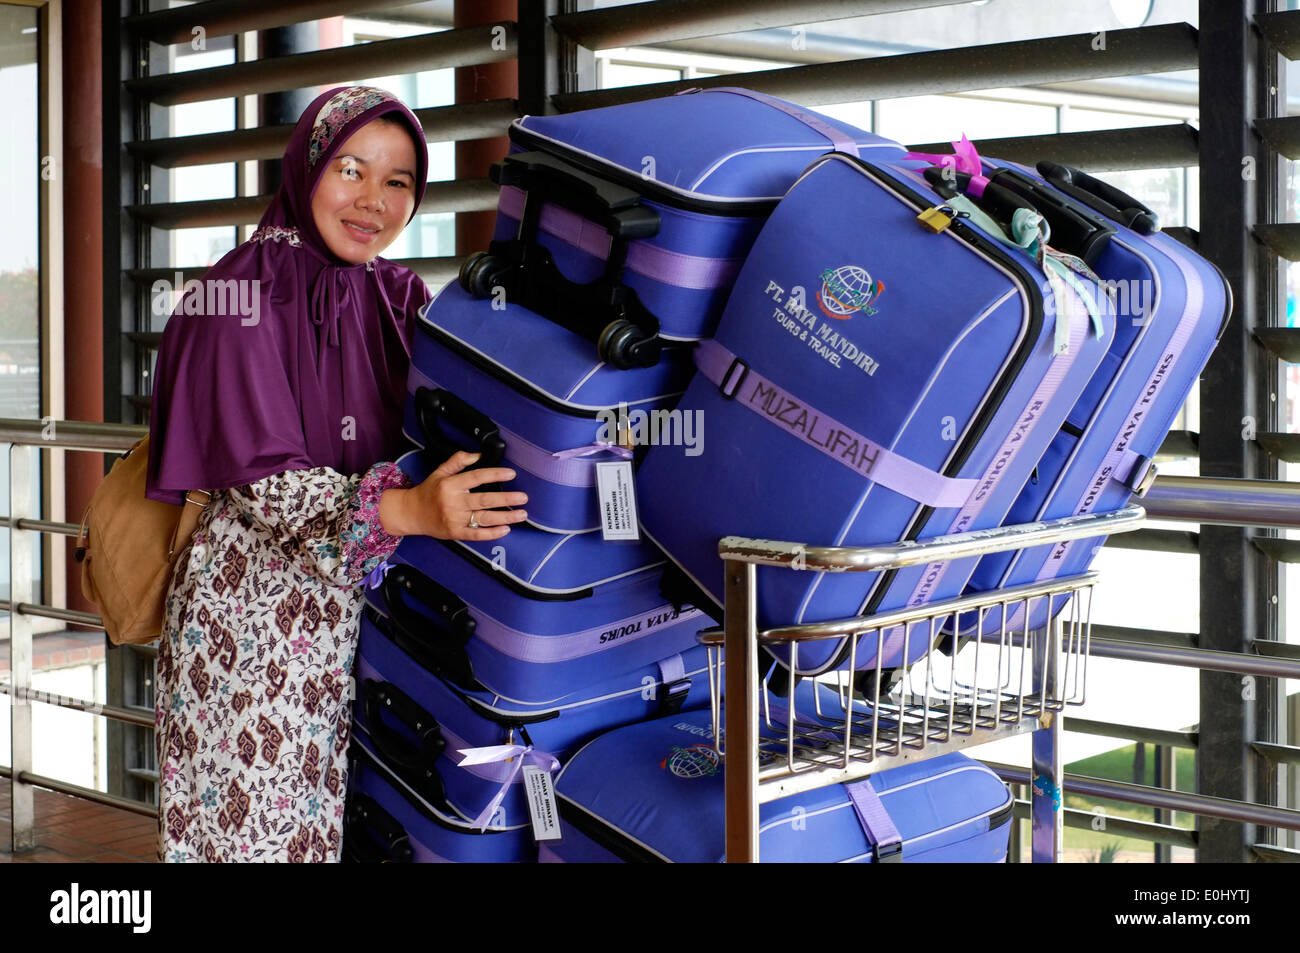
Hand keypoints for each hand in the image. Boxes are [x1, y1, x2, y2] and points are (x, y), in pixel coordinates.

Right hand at [379, 451, 527, 539]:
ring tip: (521, 514)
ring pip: (484, 518)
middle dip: (506, 499)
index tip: (511, 474)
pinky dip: (492, 533)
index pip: (476, 477)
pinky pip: (476, 534)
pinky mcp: (455, 533)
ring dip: (505, 517)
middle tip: (523, 497)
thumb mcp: (440, 472)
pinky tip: (505, 529)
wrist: (411, 513)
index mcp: (450, 485)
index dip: (494, 475)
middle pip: (484, 500)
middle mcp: (453, 502)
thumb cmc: (428, 492)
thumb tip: (478, 455)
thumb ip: (458, 461)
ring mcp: (454, 519)